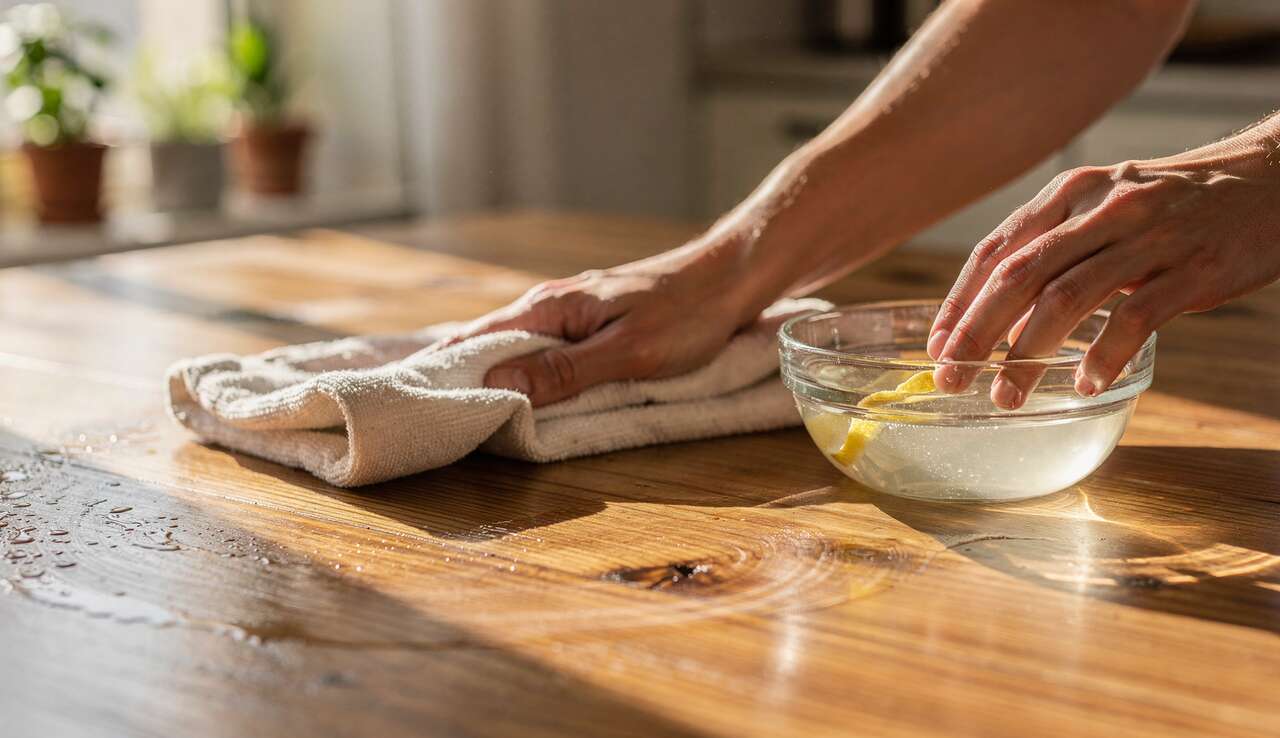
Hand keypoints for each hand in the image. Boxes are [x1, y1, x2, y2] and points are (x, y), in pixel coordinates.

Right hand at [437, 245, 759, 406]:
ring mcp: (568, 314)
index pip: (476, 341)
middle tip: (425, 418)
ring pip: (514, 349)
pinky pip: (542, 352)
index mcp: (550, 307)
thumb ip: (566, 370)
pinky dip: (524, 373)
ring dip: (490, 378)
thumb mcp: (628, 352)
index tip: (414, 405)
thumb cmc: (686, 315)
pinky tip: (516, 395)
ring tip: (457, 413)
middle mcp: (549, 305)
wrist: (730, 279)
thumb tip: (500, 384)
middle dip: (457, 378)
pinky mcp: (588, 326)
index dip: (445, 372)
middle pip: (487, 345)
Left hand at [928, 135, 1279, 408]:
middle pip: (1019, 276)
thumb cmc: (1175, 203)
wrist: (1272, 179)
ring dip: (1027, 354)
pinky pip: (1136, 318)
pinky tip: (1082, 384)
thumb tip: (998, 308)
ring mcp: (1148, 237)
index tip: (936, 344)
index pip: (996, 250)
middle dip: (976, 332)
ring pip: (1066, 298)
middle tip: (951, 377)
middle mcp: (1102, 208)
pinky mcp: (1193, 269)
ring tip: (1005, 396)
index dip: (960, 301)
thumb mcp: (1106, 205)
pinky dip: (1102, 355)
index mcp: (1071, 193)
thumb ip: (1056, 245)